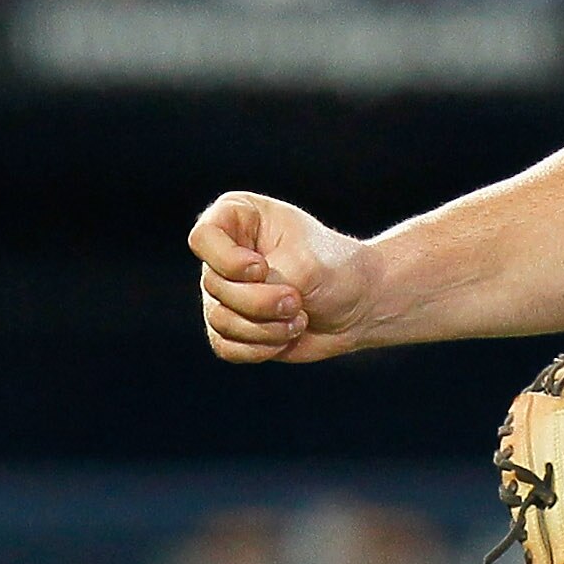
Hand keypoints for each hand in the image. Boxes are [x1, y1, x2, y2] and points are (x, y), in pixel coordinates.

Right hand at [188, 191, 372, 364]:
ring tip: (299, 318)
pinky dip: (259, 348)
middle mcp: (225, 252)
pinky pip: (225, 346)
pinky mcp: (233, 325)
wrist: (360, 305)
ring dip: (265, 328)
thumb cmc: (337, 270)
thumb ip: (261, 286)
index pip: (203, 237)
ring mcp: (226, 290)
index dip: (228, 261)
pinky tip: (286, 335)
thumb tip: (224, 318)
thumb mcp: (304, 266)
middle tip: (297, 300)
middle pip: (214, 285)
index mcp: (239, 216)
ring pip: (220, 320)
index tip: (262, 268)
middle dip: (261, 301)